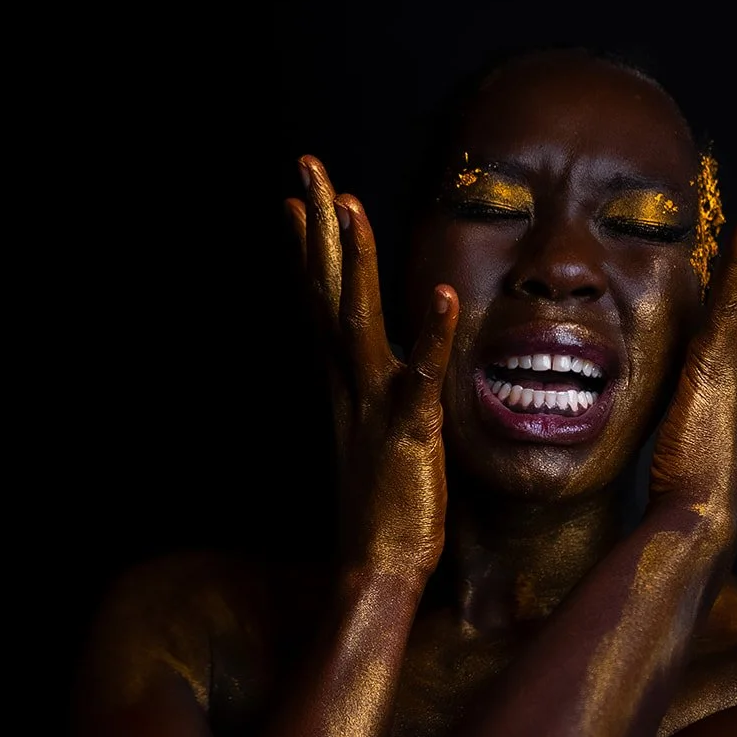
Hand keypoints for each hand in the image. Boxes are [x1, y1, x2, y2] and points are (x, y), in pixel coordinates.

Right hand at [287, 156, 458, 581]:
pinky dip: (428, 335)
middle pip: (326, 292)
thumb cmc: (383, 513)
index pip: (317, 303)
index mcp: (343, 387)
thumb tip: (384, 372)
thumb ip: (376, 399)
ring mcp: (374, 407)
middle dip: (318, 225)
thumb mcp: (374, 440)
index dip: (306, 251)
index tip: (292, 200)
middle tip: (306, 164)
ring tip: (351, 206)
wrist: (374, 572)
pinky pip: (419, 377)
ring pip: (357, 321)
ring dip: (354, 262)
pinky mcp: (408, 433)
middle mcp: (349, 387)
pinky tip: (444, 295)